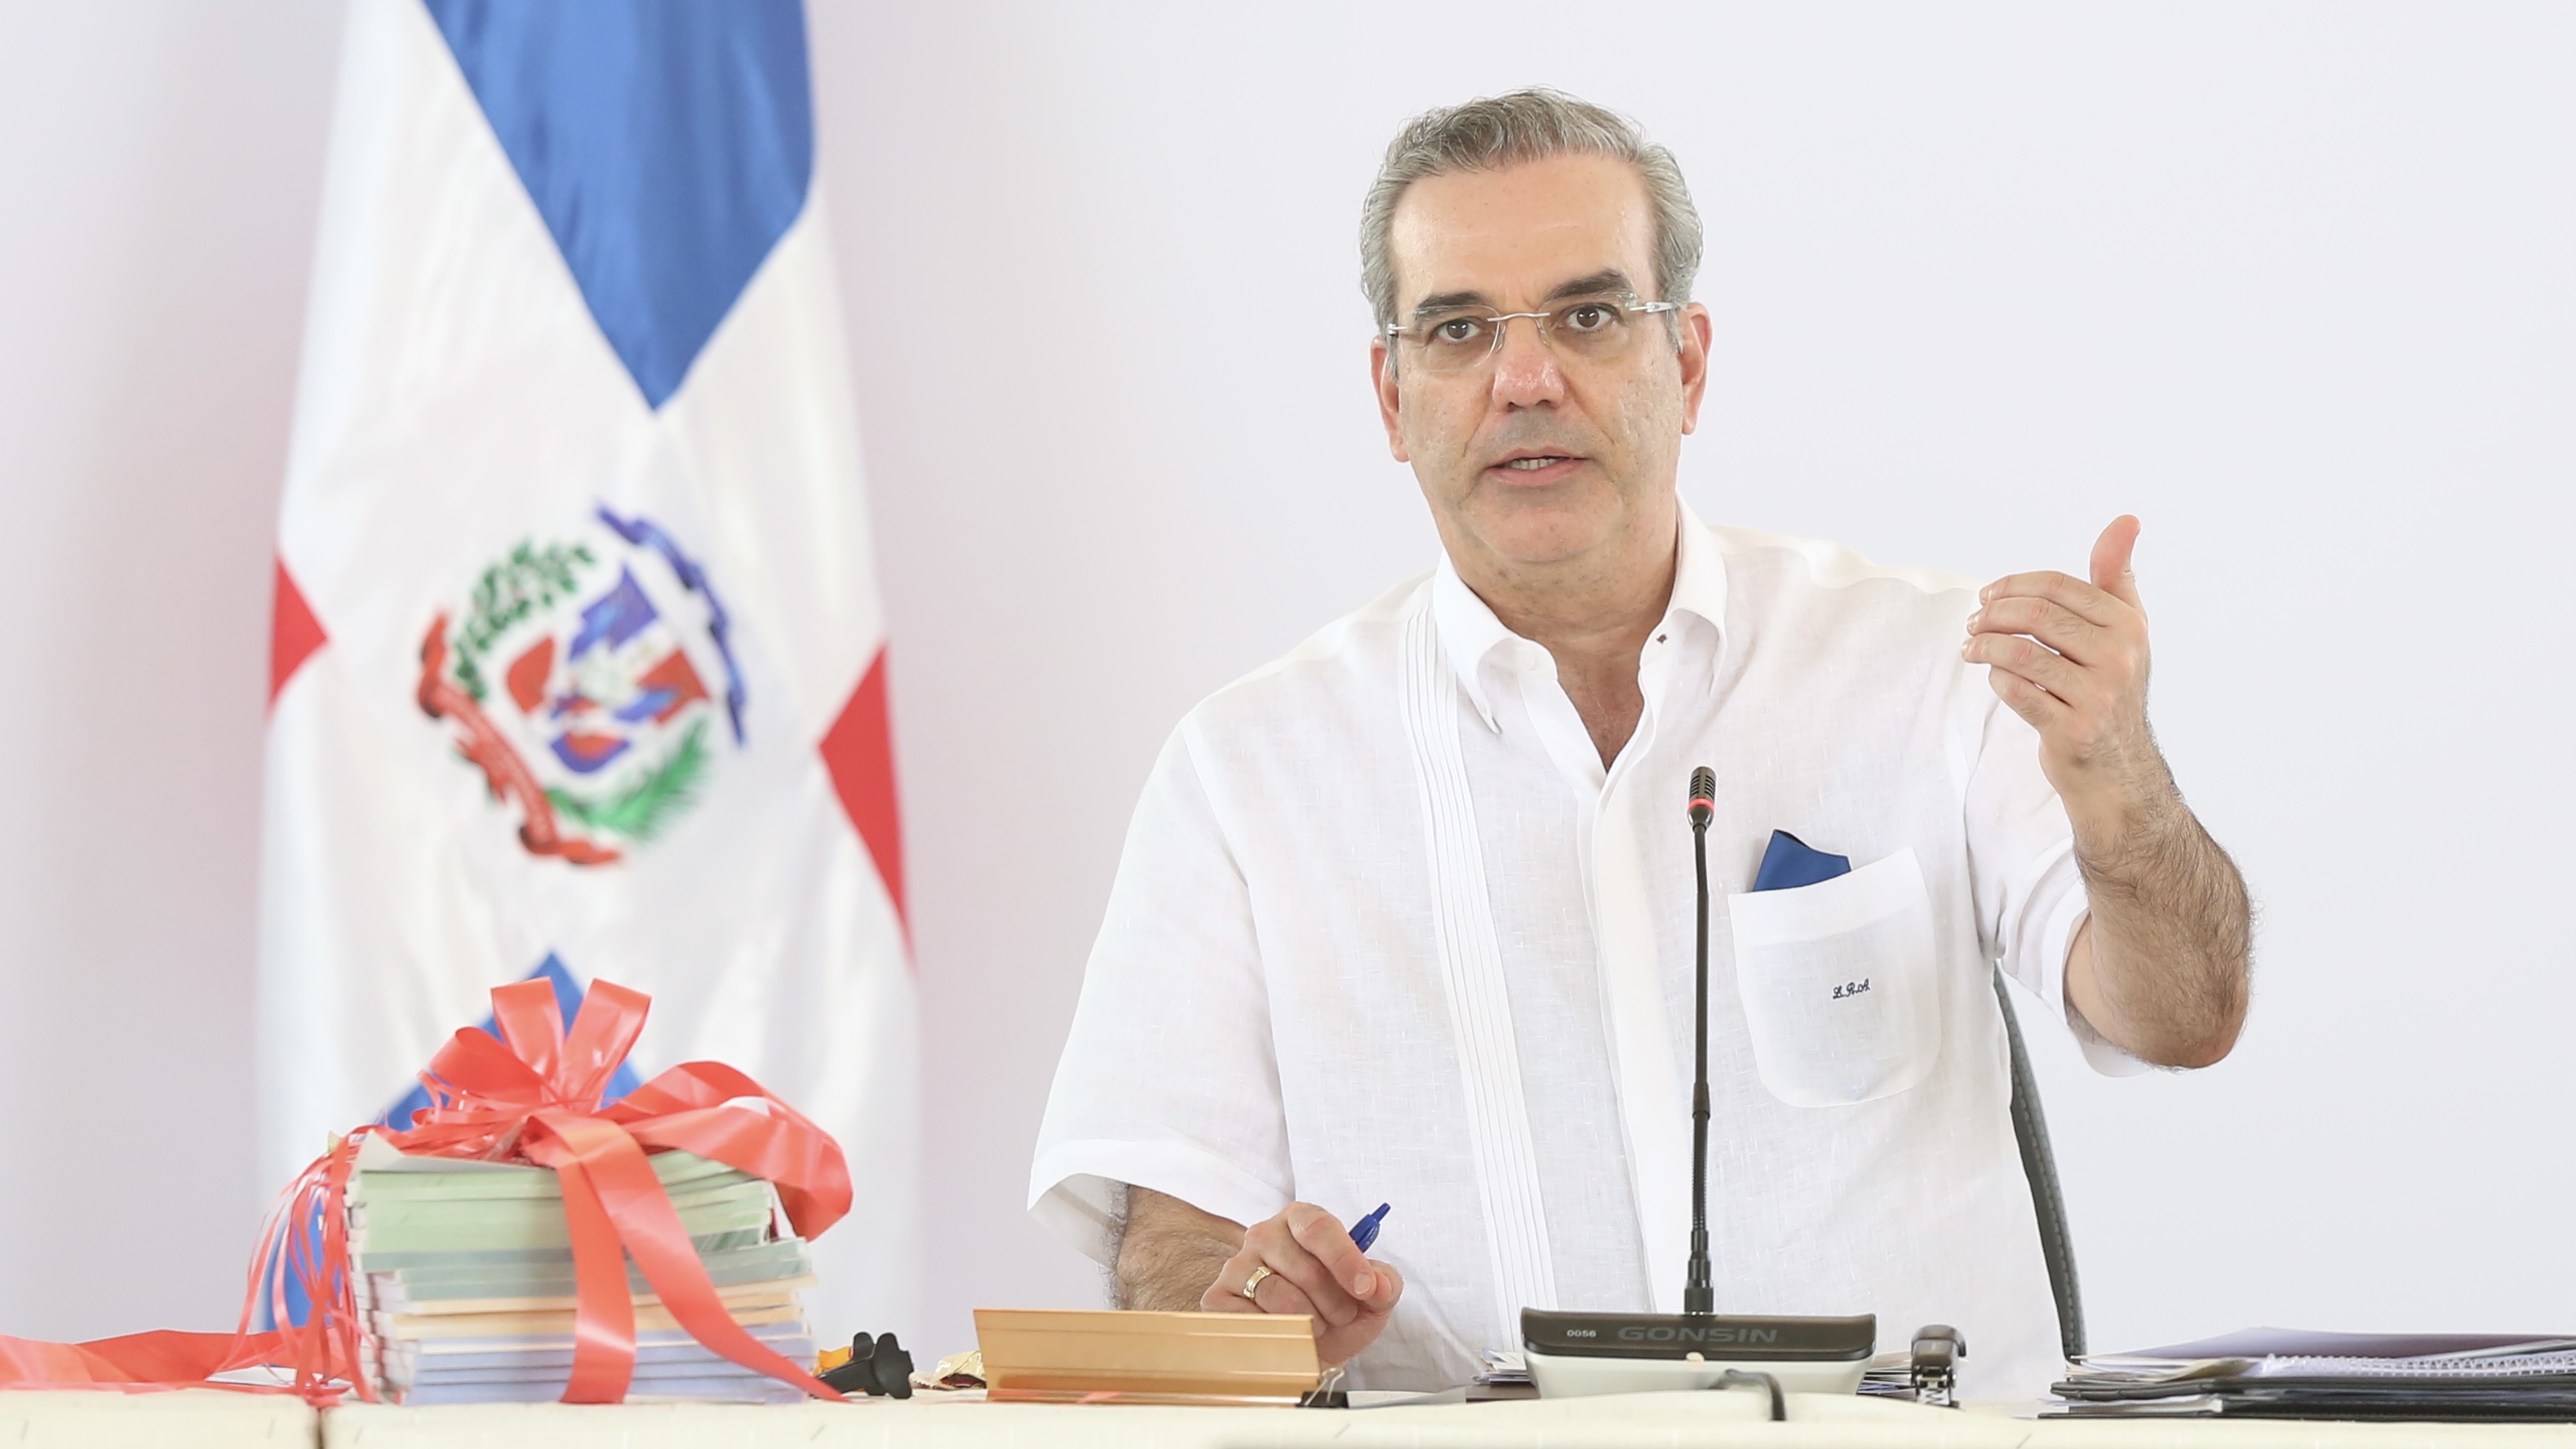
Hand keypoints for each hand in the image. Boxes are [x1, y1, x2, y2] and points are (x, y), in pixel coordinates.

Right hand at [1200, 1201, 1402, 1367]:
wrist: (1307, 1353)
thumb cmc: (1336, 1317)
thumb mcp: (1371, 1299)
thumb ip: (1384, 1283)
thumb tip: (1376, 1284)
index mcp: (1300, 1221)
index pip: (1318, 1226)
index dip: (1345, 1259)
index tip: (1365, 1289)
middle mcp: (1264, 1235)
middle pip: (1307, 1268)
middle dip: (1335, 1304)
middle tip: (1340, 1316)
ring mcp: (1237, 1266)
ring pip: (1282, 1298)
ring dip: (1310, 1323)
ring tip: (1314, 1326)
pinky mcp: (1218, 1299)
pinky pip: (1254, 1320)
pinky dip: (1280, 1336)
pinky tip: (1285, 1334)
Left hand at [1964, 516, 2169, 841]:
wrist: (2118, 768)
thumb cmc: (2110, 687)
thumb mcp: (2125, 630)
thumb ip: (2115, 575)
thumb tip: (2127, 518)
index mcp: (2129, 626)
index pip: (2058, 586)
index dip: (2013, 585)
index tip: (1988, 594)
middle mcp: (2120, 658)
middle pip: (2036, 616)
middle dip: (1992, 614)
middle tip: (1973, 622)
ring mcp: (2098, 697)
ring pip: (2020, 654)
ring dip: (1984, 646)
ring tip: (1970, 647)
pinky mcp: (2072, 730)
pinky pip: (2016, 693)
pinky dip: (1996, 681)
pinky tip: (1995, 678)